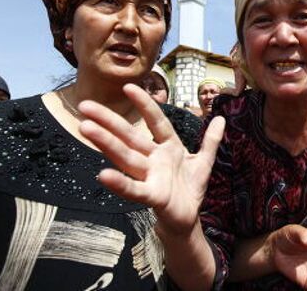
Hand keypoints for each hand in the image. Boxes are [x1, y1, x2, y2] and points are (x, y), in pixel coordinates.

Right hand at [78, 83, 224, 234]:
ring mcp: (151, 177)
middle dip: (109, 121)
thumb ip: (211, 141)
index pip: (155, 121)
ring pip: (126, 156)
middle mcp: (154, 159)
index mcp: (168, 148)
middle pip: (130, 137)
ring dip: (106, 143)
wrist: (187, 219)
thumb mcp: (203, 162)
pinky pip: (134, 189)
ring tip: (85, 128)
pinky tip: (102, 175)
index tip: (128, 86)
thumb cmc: (189, 189)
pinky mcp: (152, 196)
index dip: (145, 104)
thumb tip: (221, 118)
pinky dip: (120, 184)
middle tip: (85, 106)